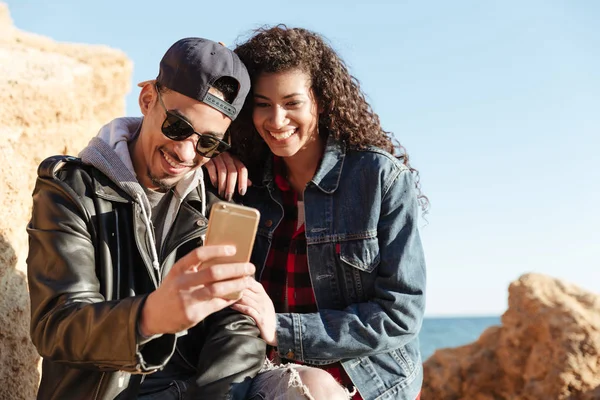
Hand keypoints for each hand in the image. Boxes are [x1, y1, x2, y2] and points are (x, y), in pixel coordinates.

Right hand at [140, 245, 254, 335]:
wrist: (154, 314)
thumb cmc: (172, 290)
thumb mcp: (178, 274)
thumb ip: (196, 267)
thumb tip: (224, 258)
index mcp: (179, 269)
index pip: (199, 254)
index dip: (217, 250)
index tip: (233, 249)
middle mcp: (183, 282)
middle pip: (213, 273)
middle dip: (235, 269)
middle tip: (249, 267)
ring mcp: (188, 299)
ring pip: (218, 290)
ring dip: (236, 284)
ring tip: (247, 280)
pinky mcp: (194, 314)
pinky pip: (217, 305)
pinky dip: (231, 298)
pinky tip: (239, 293)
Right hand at [204, 152, 251, 199]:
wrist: (205, 151)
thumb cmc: (219, 161)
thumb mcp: (231, 166)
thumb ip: (239, 175)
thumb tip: (249, 183)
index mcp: (234, 160)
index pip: (242, 169)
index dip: (243, 181)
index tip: (241, 192)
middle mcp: (227, 157)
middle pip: (232, 171)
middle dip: (231, 185)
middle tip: (229, 196)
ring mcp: (217, 156)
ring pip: (223, 170)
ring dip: (222, 184)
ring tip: (221, 193)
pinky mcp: (208, 158)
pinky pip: (212, 167)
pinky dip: (214, 177)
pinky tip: (214, 184)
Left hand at [232, 279, 277, 345]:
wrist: (275, 332)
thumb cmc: (266, 317)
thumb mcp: (263, 303)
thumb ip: (254, 295)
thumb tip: (241, 286)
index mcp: (264, 295)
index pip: (252, 283)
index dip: (240, 281)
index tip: (230, 282)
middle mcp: (264, 300)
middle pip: (247, 290)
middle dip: (235, 289)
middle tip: (224, 290)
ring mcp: (262, 309)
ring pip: (246, 299)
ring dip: (235, 298)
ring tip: (226, 298)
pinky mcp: (260, 319)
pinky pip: (248, 310)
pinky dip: (239, 307)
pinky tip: (232, 307)